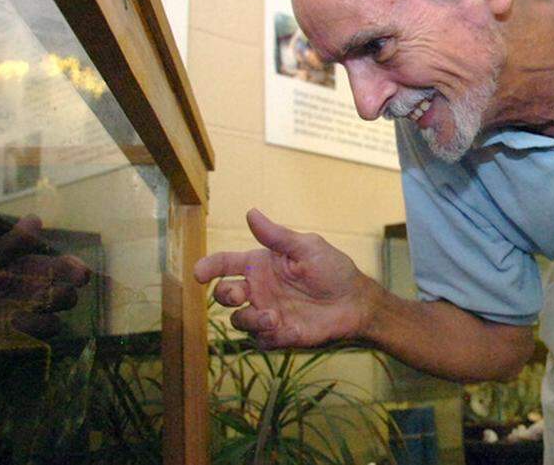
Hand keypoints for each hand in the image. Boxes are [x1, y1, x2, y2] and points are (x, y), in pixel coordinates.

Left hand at [0, 215, 91, 337]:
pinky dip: (35, 324)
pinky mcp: (30, 333)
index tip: (79, 274)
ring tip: (29, 306)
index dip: (75, 269)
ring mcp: (36, 313)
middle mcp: (39, 290)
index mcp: (32, 268)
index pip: (65, 267)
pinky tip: (15, 322)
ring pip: (61, 310)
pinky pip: (48, 328)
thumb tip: (36, 218)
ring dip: (50, 307)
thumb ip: (11, 243)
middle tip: (50, 293)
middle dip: (65, 292)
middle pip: (70, 291)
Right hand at [194, 209, 373, 349]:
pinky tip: (286, 327)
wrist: (355, 301)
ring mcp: (266, 313)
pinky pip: (260, 341)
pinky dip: (268, 336)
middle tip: (240, 295)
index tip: (198, 273)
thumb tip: (251, 213)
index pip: (225, 264)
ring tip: (272, 317)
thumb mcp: (306, 247)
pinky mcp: (279, 335)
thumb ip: (277, 236)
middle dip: (225, 295)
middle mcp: (258, 289)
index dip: (208, 267)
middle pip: (225, 294)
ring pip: (239, 321)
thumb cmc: (332, 269)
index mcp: (260, 265)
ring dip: (249, 320)